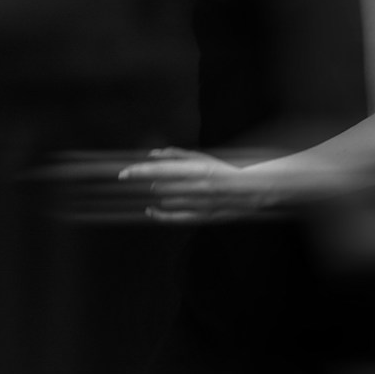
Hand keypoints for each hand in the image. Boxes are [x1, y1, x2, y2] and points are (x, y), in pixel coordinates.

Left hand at [117, 148, 272, 221]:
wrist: (250, 191)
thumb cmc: (222, 172)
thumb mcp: (202, 158)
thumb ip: (176, 155)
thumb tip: (152, 154)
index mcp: (197, 168)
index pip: (160, 170)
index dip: (140, 172)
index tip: (124, 174)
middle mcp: (197, 186)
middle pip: (160, 187)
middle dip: (148, 183)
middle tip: (141, 180)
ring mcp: (199, 204)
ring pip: (166, 201)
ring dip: (158, 195)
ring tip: (158, 189)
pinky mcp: (201, 217)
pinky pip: (174, 219)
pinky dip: (160, 215)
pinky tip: (150, 211)